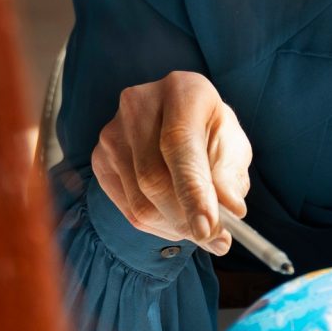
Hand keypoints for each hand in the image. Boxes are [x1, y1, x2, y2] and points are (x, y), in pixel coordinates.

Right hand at [91, 71, 251, 254]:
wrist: (176, 120)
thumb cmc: (210, 132)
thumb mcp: (232, 147)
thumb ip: (231, 176)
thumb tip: (231, 211)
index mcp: (181, 90)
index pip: (178, 145)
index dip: (193, 192)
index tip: (209, 229)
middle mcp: (138, 105)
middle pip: (154, 179)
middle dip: (187, 219)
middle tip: (217, 239)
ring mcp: (112, 133)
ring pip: (140, 202)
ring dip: (176, 227)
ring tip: (200, 227)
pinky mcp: (99, 159)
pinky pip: (128, 210)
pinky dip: (158, 226)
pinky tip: (176, 219)